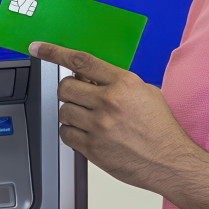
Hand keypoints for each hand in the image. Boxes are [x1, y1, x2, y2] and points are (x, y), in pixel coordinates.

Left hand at [28, 41, 202, 190]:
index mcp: (124, 83)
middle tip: (81, 97)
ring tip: (91, 119)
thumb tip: (88, 76)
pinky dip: (72, 132)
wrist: (170, 160)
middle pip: (65, 87)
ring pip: (63, 111)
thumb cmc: (160, 127)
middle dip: (70, 91)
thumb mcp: (145, 92)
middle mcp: (109, 102)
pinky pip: (65, 133)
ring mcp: (99, 126)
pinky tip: (88, 133)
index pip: (81, 61)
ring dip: (72, 113)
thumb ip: (116, 81)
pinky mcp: (93, 148)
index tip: (38, 48)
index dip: (54, 52)